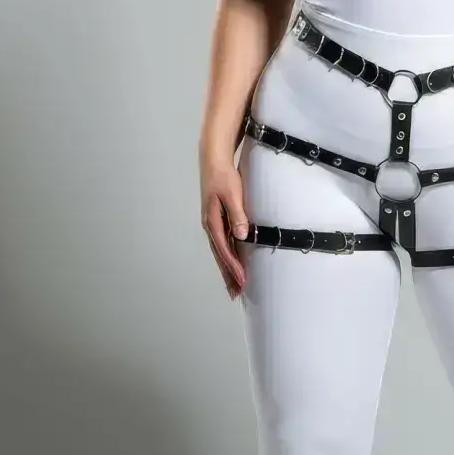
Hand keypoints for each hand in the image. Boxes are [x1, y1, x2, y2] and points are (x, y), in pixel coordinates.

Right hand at [201, 152, 248, 299]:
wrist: (213, 161)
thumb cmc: (224, 176)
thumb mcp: (232, 194)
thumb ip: (238, 215)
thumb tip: (242, 235)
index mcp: (212, 221)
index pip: (225, 249)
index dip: (233, 267)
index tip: (242, 280)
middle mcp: (210, 226)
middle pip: (220, 256)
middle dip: (228, 275)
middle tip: (236, 293)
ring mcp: (212, 224)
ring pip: (220, 252)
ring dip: (227, 269)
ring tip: (233, 286)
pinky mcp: (216, 220)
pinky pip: (222, 244)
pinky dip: (227, 257)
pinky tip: (231, 264)